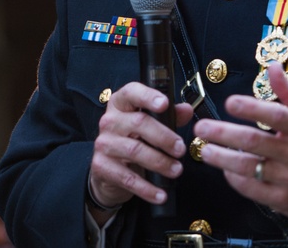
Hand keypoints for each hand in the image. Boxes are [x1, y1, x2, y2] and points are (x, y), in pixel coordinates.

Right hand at [89, 82, 193, 209]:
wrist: (108, 171)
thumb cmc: (133, 140)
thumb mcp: (150, 125)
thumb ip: (169, 116)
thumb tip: (186, 109)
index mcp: (121, 104)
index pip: (131, 92)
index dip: (148, 96)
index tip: (164, 103)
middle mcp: (109, 121)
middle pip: (138, 123)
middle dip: (164, 137)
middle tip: (181, 149)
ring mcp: (103, 143)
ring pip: (134, 151)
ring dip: (159, 162)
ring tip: (176, 170)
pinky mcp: (101, 166)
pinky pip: (127, 178)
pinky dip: (147, 188)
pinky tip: (161, 194)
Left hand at [193, 63, 287, 220]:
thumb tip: (272, 67)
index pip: (277, 116)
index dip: (252, 108)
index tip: (230, 102)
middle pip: (254, 142)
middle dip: (223, 133)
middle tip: (201, 127)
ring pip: (248, 167)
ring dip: (221, 157)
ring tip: (204, 148)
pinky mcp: (282, 200)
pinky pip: (251, 188)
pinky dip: (234, 178)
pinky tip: (224, 168)